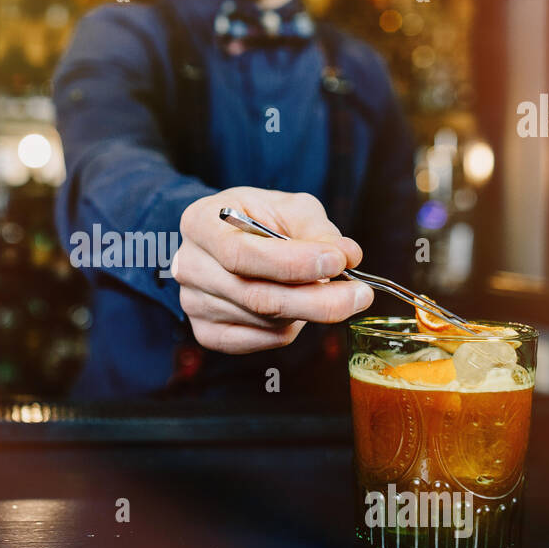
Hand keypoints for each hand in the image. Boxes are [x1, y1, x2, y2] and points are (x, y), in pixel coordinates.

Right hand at [170, 187, 373, 353]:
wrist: (227, 238)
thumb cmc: (257, 218)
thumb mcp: (287, 207)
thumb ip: (316, 229)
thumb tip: (347, 255)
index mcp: (199, 223)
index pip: (240, 254)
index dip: (292, 263)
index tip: (338, 261)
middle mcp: (188, 266)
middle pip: (255, 296)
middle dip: (316, 299)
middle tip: (360, 294)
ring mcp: (194, 304)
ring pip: (265, 321)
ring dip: (308, 310)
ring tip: (327, 290)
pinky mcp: (208, 333)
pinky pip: (262, 340)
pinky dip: (292, 327)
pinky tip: (301, 306)